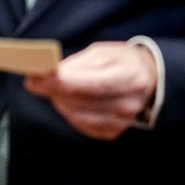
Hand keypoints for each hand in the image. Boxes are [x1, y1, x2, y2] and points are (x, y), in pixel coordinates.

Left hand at [24, 42, 157, 139]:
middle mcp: (128, 103)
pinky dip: (69, 113)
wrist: (150, 80)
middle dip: (52, 92)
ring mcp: (123, 121)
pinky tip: (67, 101)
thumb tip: (50, 74)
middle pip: (79, 103)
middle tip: (36, 81)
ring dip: (59, 102)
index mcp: (128, 77)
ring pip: (78, 116)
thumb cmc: (122, 61)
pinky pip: (83, 126)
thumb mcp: (102, 52)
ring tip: (51, 89)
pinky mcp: (114, 132)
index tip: (34, 77)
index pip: (87, 85)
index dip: (57, 83)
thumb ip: (77, 63)